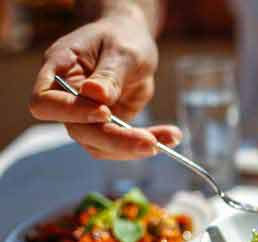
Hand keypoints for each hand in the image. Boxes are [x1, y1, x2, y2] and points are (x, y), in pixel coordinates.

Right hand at [29, 9, 179, 159]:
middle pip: (79, 131)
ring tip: (170, 137)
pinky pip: (122, 144)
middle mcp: (67, 98)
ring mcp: (86, 116)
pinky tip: (171, 137)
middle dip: (116, 140)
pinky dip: (147, 143)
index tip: (105, 112)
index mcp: (59, 70)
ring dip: (134, 148)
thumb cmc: (122, 37)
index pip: (46, 102)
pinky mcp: (107, 126)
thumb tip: (95, 96)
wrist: (133, 41)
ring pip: (100, 145)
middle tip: (151, 143)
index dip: (71, 112)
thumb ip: (110, 74)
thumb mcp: (122, 51)